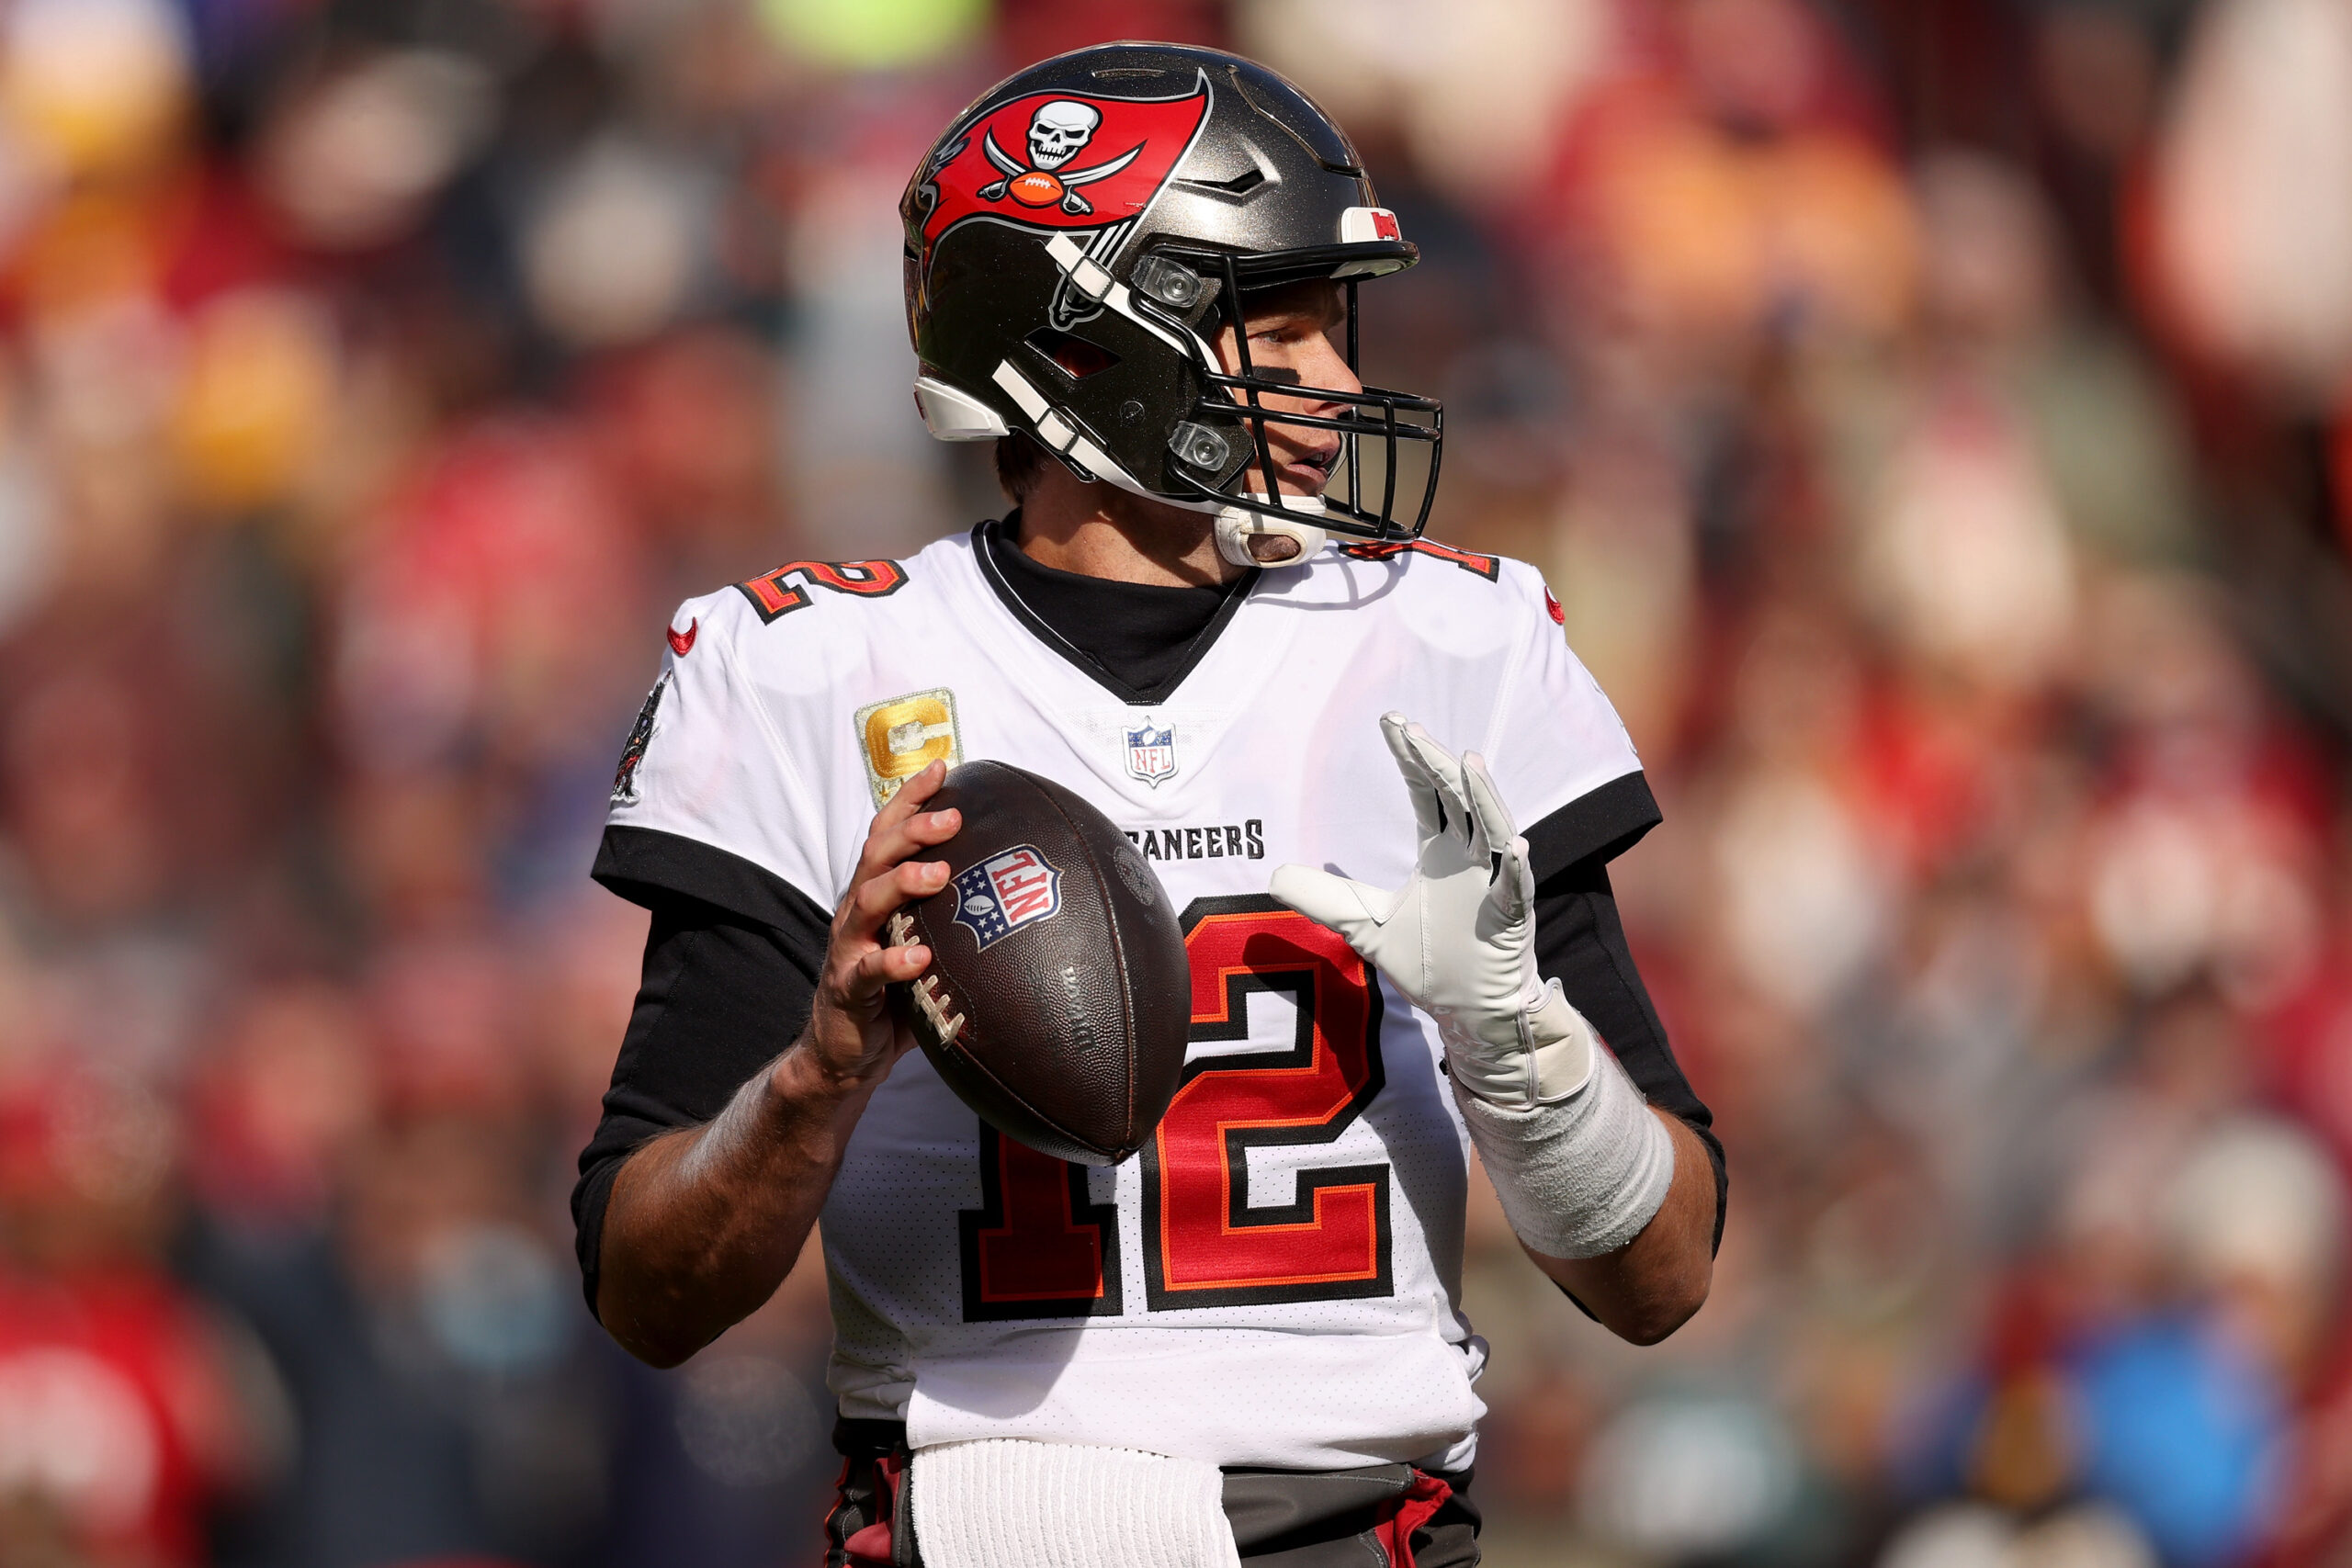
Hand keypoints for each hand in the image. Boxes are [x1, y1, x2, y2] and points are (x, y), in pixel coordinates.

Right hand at [789, 761, 961, 1094]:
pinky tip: (919, 957)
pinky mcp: (848, 988)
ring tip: (939, 875)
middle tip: (952, 818)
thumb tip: (1022, 898)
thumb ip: (955, 920)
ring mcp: (849, 948)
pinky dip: (893, 962)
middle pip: (877, 855)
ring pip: (867, 900)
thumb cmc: (893, 994)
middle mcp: (858, 913)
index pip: (887, 833)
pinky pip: (867, 971)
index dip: (910, 799)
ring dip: (903, 882)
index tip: (942, 768)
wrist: (844, 1052)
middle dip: (914, 830)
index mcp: (876, 895)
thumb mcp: (926, 946)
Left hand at [1268, 713, 1597, 1109]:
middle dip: (1435, 763)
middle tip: (1411, 729)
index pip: (1426, 793)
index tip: (1393, 723)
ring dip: (1484, 799)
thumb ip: (1326, 899)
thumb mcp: (1365, 926)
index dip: (1411, 759)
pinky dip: (1516, 869)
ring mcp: (1493, 886)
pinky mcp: (1511, 920)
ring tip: (1470, 764)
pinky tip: (1513, 846)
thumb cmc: (1429, 964)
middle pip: (1456, 799)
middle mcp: (1468, 860)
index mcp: (1439, 853)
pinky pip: (1517, 890)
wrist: (1466, 1013)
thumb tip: (1274, 877)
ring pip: (1492, 832)